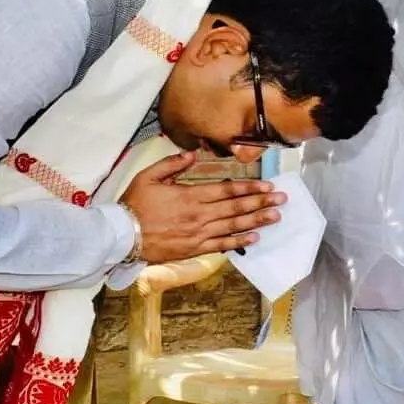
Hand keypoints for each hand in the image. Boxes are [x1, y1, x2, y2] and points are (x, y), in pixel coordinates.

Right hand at [118, 152, 285, 262]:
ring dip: (257, 220)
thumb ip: (172, 164)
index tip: (267, 185)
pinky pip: (222, 245)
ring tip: (275, 216)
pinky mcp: (194, 249)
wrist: (122, 236)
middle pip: (236, 208)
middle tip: (281, 199)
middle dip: (261, 202)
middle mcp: (199, 215)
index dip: (249, 188)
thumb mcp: (148, 176)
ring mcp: (198, 234)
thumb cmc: (134, 204)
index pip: (226, 191)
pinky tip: (254, 237)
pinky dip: (239, 241)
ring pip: (233, 226)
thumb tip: (192, 154)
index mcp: (190, 195)